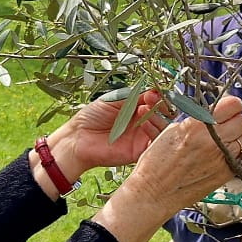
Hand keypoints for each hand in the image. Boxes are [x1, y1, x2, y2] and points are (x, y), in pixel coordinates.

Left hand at [47, 89, 172, 177]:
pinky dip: (154, 131)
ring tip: (145, 110)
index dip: (158, 96)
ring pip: (162, 127)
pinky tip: (145, 124)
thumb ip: (134, 96)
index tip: (154, 92)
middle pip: (162, 114)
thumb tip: (154, 90)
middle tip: (152, 100)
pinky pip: (155, 143)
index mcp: (135, 108)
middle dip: (160, 105)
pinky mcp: (140, 150)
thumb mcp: (114, 100)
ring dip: (157, 116)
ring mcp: (141, 136)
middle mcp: (141, 122)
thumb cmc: (92, 117)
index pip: (155, 101)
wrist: (78, 139)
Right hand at [88, 95, 241, 241]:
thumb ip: (197, 119)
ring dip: (239, 135)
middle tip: (224, 123)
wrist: (154, 193)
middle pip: (241, 121)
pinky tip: (233, 150)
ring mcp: (222, 159)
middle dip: (234, 119)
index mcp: (197, 126)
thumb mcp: (173, 130)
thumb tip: (214, 112)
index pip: (232, 105)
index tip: (226, 107)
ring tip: (226, 138)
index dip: (230, 104)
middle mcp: (213, 141)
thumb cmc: (157, 162)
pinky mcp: (226, 174)